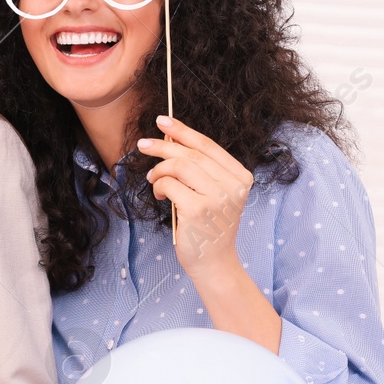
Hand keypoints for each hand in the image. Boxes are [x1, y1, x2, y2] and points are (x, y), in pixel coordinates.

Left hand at [137, 115, 252, 278]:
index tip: (163, 121)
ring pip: (179, 166)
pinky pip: (169, 185)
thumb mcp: (213, 193)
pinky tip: (159, 196)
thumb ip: (201, 170)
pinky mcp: (198, 210)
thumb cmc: (208, 226)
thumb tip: (169, 139)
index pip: (208, 146)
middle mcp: (233, 185)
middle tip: (143, 145)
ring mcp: (217, 198)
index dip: (183, 131)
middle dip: (162, 146)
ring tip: (153, 179)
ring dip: (159, 171)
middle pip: (190, 154)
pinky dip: (158, 186)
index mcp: (240, 177)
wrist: (214, 262)